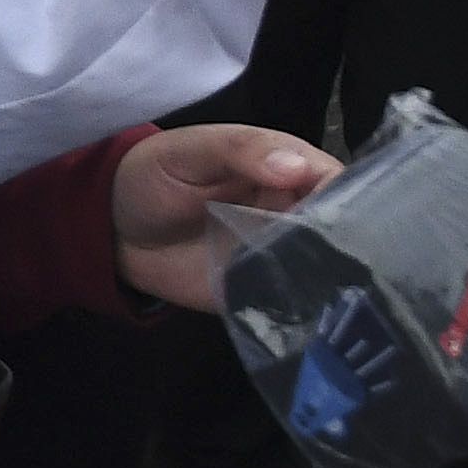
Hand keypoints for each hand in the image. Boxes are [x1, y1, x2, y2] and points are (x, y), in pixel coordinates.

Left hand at [107, 120, 337, 313]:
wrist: (113, 232)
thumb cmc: (153, 176)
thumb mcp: (191, 151)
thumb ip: (240, 150)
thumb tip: (296, 166)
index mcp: (284, 168)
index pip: (334, 178)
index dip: (348, 194)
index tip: (349, 215)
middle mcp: (292, 212)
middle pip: (341, 227)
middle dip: (351, 242)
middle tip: (355, 261)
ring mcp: (279, 255)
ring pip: (326, 266)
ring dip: (337, 278)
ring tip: (345, 292)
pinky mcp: (261, 292)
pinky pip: (294, 301)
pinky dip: (308, 308)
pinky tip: (319, 316)